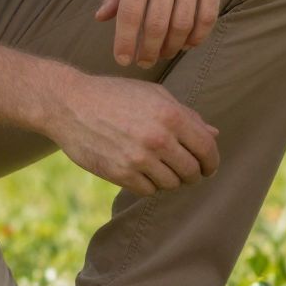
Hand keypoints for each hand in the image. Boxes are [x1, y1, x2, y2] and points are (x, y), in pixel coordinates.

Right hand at [47, 72, 221, 194]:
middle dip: (192, 174)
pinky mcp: (120, 174)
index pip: (207, 148)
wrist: (70, 104)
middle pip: (191, 171)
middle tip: (185, 171)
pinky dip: (149, 184)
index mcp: (171, 115)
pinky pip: (148, 190)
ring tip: (159, 167)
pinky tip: (141, 170)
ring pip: (171, 184)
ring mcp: (139, 158)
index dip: (212, 162)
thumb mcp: (154, 95)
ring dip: (169, 179)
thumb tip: (214, 133)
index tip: (208, 167)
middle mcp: (158, 138)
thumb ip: (186, 115)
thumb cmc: (116, 95)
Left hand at [95, 0, 231, 67]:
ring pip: (183, 25)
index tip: (122, 60)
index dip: (125, 43)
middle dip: (148, 50)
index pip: (130, 15)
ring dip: (173, 46)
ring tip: (164, 53)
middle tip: (144, 61)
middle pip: (157, 25)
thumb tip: (101, 18)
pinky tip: (189, 42)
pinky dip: (198, 35)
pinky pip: (208, 15)